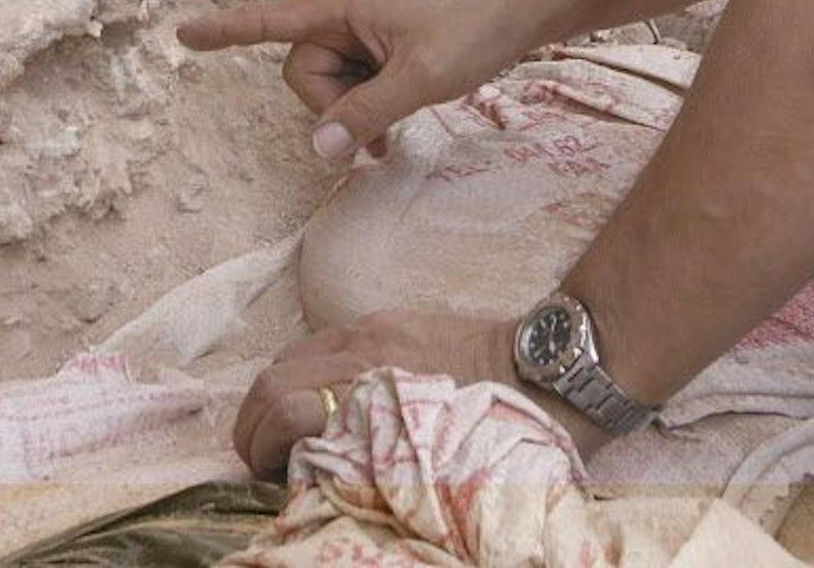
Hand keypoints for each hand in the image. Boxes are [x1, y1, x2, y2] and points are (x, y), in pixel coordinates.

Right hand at [176, 0, 549, 161]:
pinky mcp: (388, 29)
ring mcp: (368, 16)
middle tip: (380, 130)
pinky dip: (373, 95)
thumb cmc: (477, 28)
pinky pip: (359, 70)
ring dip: (358, 106)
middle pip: (305, 67)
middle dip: (332, 106)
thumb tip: (319, 150)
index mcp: (344, 2)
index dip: (226, 31)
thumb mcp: (422, 79)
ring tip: (402, 120)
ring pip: (334, 75)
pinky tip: (405, 106)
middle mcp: (347, 3)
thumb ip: (366, 114)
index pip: (270, 20)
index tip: (183, 34)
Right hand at [230, 309, 616, 475]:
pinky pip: (326, 343)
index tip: (272, 483)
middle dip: (254, 423)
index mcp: (373, 388)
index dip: (260, 449)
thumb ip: (378, 476)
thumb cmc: (510, 430)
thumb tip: (329, 494)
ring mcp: (376, 327)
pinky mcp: (391, 319)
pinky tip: (325, 404)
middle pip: (273, 377)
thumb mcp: (442, 471)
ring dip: (275, 396)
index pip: (281, 407)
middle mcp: (364, 350)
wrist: (560, 365)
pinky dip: (306, 374)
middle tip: (264, 465)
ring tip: (287, 436)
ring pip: (293, 355)